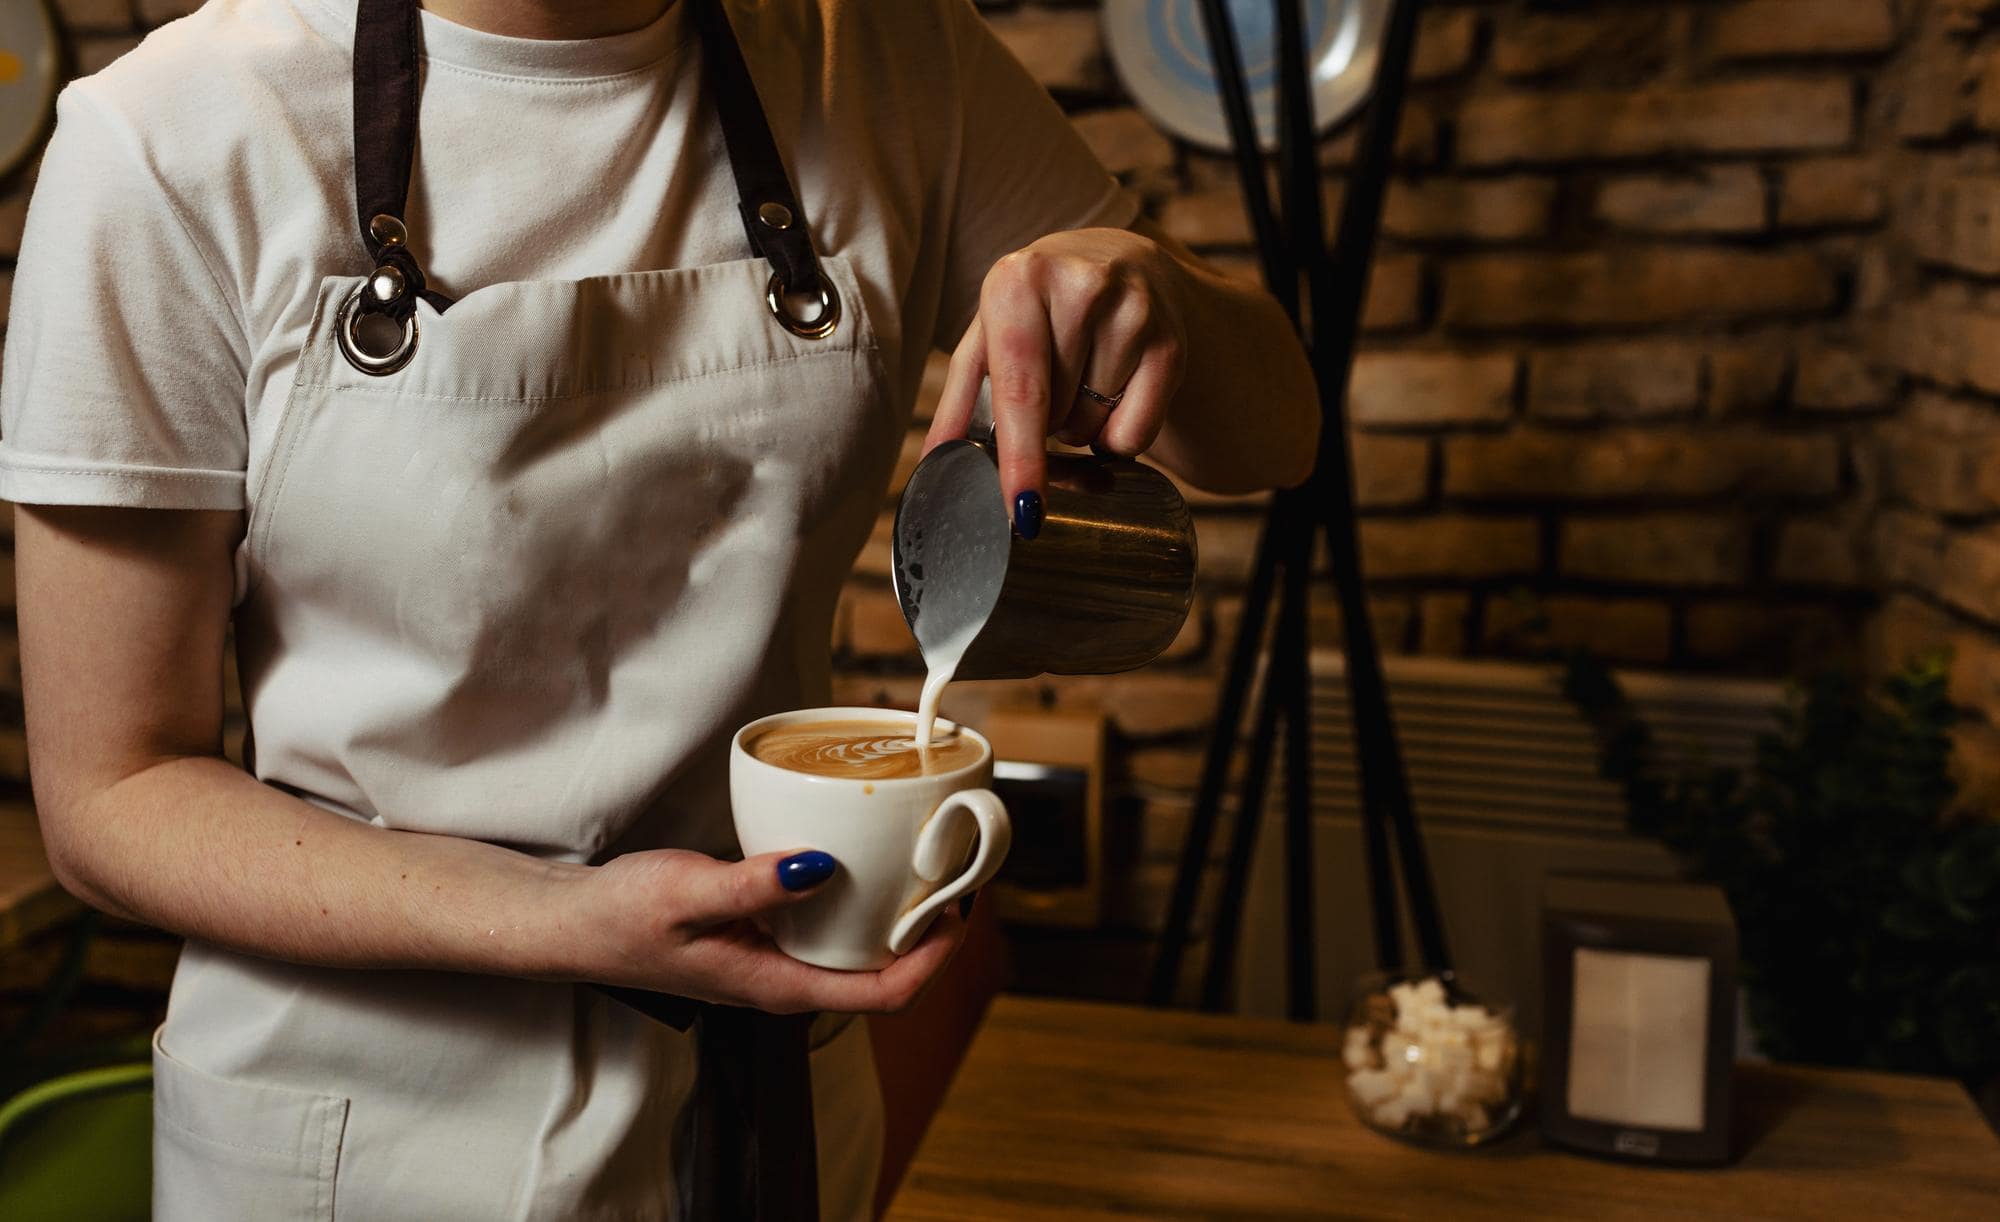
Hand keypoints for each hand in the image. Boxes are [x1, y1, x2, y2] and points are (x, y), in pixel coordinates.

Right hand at [580, 848, 964, 1013]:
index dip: (933, 958)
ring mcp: (777, 958)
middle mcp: (787, 979)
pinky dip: (858, 896)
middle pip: (884, 973)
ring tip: (925, 859)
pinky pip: (828, 923)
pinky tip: (862, 855)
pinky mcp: (765, 933)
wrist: (576, 922)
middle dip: (928, 931)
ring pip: (859, 948)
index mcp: (778, 987)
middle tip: (955, 872)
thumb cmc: (622, 917)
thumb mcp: (687, 894)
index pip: (883, 994)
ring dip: (897, 913)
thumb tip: (822, 867)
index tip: (957, 910)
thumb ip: (754, 886)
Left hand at [924, 227, 1188, 537]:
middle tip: (1050, 382)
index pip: (1021, 389)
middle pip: (1056, 418)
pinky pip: (1136, 434)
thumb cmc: (1038, 309)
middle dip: (1045, 426)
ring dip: (1081, 426)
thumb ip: (959, 400)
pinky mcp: (1172, 342)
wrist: (1119, 261)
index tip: (1022, 508)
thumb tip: (935, 464)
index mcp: (1019, 281)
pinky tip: (1116, 389)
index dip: (1020, 455)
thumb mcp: (989, 336)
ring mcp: (1135, 311)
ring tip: (1083, 375)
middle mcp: (1082, 286)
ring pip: (1095, 429)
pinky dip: (1120, 433)